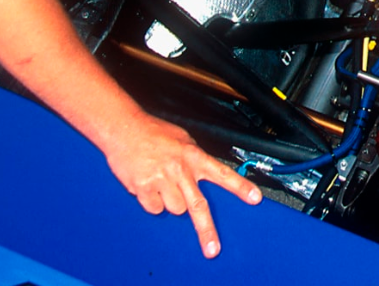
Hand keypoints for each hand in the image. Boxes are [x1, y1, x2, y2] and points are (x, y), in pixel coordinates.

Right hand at [104, 113, 263, 257]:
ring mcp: (162, 180)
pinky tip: (149, 184)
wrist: (124, 129)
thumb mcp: (183, 140)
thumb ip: (195, 160)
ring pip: (175, 210)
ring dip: (171, 202)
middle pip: (198, 206)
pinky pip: (155, 208)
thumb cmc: (154, 133)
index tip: (255, 198)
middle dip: (206, 230)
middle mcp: (181, 169)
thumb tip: (204, 174)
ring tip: (162, 183)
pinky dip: (153, 202)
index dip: (240, 187)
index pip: (222, 173)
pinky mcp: (144, 188)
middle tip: (213, 249)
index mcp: (194, 156)